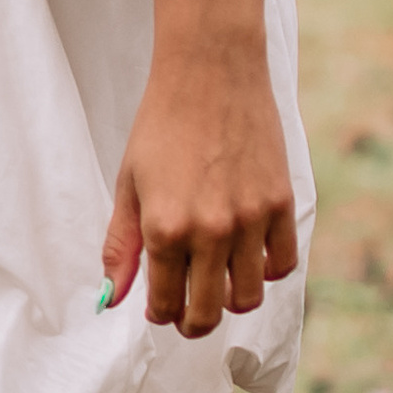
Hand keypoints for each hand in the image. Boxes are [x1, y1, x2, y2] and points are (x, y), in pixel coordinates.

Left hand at [102, 32, 297, 336]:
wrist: (210, 71)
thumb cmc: (161, 123)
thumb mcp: (129, 182)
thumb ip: (120, 244)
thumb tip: (111, 298)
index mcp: (164, 227)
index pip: (165, 303)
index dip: (161, 314)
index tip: (160, 310)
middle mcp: (209, 231)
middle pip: (208, 312)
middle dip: (193, 322)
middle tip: (188, 313)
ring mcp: (250, 220)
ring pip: (249, 297)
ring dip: (232, 299)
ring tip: (219, 282)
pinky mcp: (280, 205)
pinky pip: (282, 265)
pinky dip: (266, 269)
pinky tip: (249, 255)